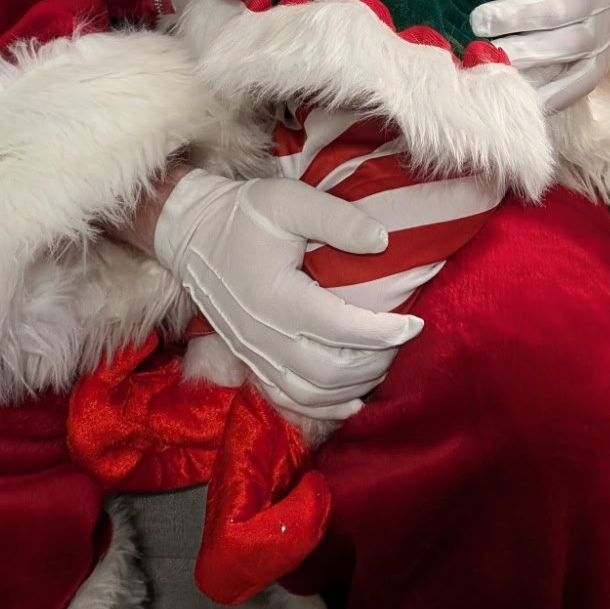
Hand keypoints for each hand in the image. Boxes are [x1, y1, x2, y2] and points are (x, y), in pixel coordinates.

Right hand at [152, 170, 418, 420]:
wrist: (193, 234)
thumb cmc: (246, 214)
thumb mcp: (289, 199)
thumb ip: (337, 218)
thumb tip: (382, 241)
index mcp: (277, 297)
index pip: (341, 328)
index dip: (384, 333)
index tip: (415, 324)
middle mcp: (264, 335)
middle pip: (332, 370)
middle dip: (376, 361)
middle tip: (402, 341)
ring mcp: (254, 354)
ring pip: (314, 393)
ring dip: (355, 386)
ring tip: (383, 363)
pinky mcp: (250, 360)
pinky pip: (288, 400)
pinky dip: (322, 409)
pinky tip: (351, 403)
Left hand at [466, 0, 609, 113]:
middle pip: (554, 11)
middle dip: (510, 18)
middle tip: (478, 22)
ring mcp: (605, 33)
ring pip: (566, 45)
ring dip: (525, 53)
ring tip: (491, 55)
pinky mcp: (604, 62)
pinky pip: (581, 81)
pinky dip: (553, 92)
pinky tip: (522, 94)